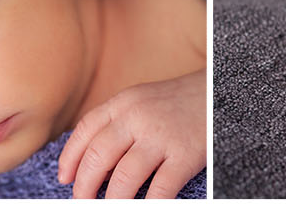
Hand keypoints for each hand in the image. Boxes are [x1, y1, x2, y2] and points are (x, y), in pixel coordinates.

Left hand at [59, 71, 205, 199]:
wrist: (221, 89)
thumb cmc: (176, 103)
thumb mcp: (142, 103)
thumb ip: (117, 127)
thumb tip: (92, 170)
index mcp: (124, 102)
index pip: (86, 130)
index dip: (70, 158)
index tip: (64, 179)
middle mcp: (137, 116)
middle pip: (97, 156)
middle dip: (84, 187)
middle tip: (82, 204)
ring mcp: (161, 136)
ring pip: (123, 178)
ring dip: (111, 203)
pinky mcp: (184, 154)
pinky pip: (159, 190)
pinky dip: (148, 207)